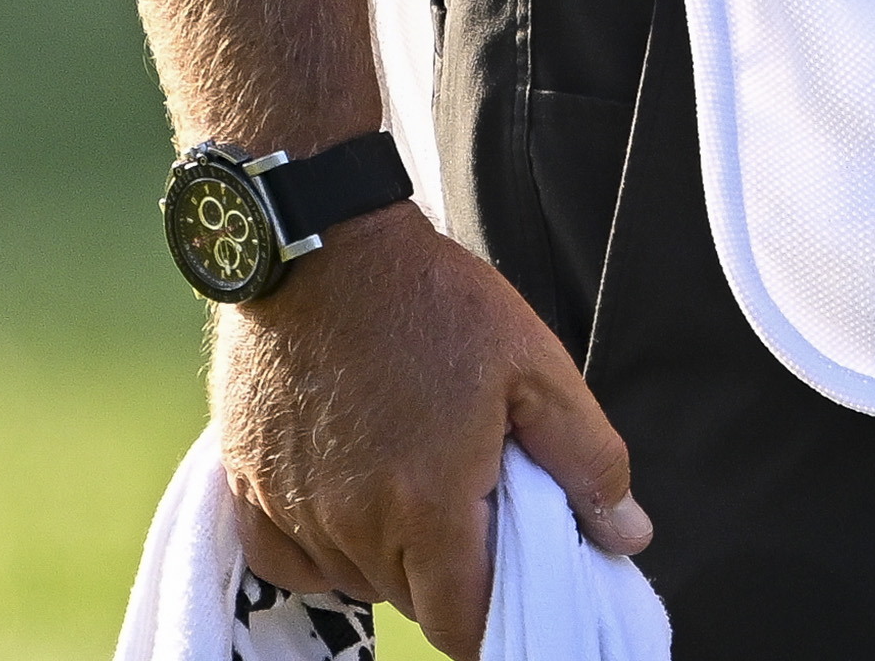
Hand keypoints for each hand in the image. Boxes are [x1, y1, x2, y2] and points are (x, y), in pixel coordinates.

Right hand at [211, 205, 643, 655]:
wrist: (323, 251)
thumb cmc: (436, 304)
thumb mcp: (539, 369)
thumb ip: (588, 461)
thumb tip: (626, 537)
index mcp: (429, 504)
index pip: (462, 622)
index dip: (497, 622)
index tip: (521, 595)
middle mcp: (353, 525)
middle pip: (412, 601)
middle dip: (454, 577)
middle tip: (482, 509)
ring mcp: (293, 511)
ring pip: (355, 580)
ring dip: (393, 557)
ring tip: (423, 482)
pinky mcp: (247, 489)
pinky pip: (291, 560)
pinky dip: (327, 548)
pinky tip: (357, 500)